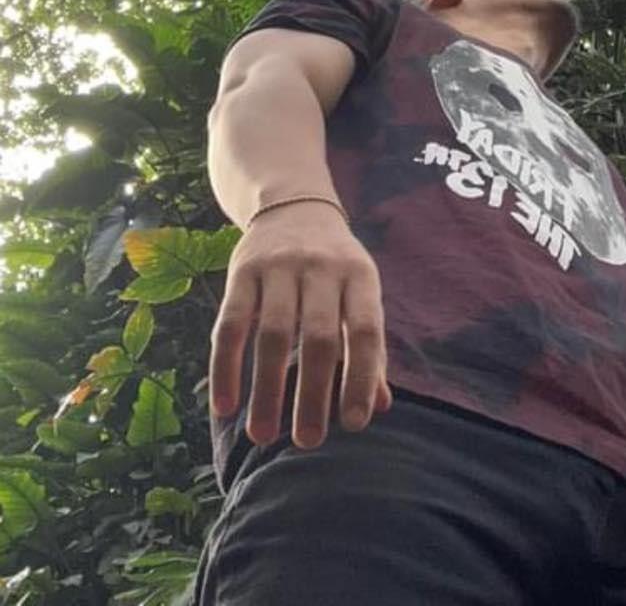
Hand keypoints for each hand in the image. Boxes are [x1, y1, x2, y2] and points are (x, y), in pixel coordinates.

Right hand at [210, 200, 391, 449]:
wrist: (293, 205)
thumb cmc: (334, 265)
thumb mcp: (359, 292)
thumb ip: (369, 347)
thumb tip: (378, 407)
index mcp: (360, 276)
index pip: (365, 331)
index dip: (362, 378)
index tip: (355, 424)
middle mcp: (322, 269)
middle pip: (319, 338)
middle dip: (313, 394)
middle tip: (309, 442)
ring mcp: (279, 267)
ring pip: (273, 335)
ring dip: (266, 391)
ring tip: (264, 436)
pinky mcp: (241, 271)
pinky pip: (229, 324)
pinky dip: (225, 368)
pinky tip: (225, 406)